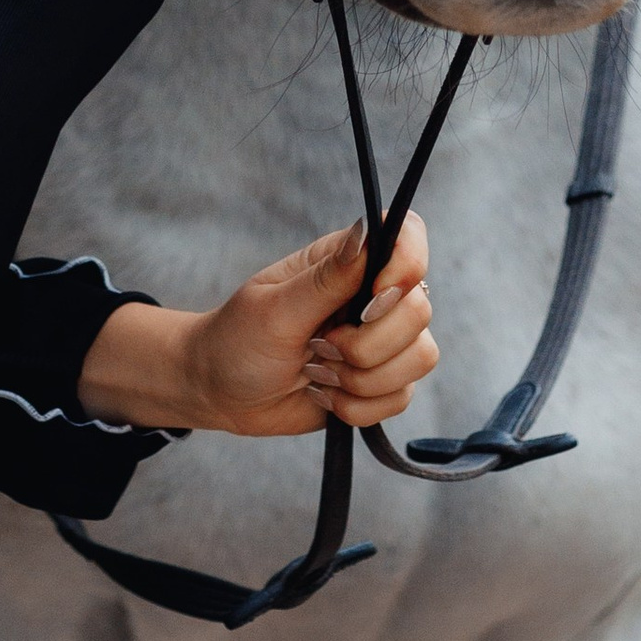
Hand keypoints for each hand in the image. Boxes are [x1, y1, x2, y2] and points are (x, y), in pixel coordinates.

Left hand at [77, 217, 438, 438]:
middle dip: (366, 344)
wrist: (220, 392)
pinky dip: (358, 407)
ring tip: (317, 371)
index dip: (407, 264)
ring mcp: (382, 341)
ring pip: (419, 358)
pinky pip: (400, 398)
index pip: (409, 237)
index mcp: (347, 260)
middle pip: (419, 310)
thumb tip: (368, 234)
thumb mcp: (274, 307)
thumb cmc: (237, 339)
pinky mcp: (381, 383)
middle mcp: (373, 295)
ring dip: (360, 379)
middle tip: (318, 345)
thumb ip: (327, 278)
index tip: (372, 298)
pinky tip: (325, 394)